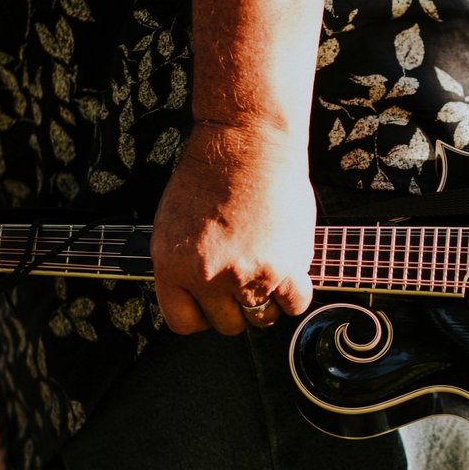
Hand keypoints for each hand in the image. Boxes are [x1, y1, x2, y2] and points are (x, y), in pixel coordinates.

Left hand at [150, 122, 315, 334]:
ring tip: (269, 274)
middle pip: (227, 324)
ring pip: (262, 319)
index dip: (204, 313)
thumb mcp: (174, 225)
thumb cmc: (211, 176)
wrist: (248, 145)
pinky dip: (295, 293)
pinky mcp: (283, 267)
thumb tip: (200, 294)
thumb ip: (184, 265)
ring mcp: (246, 275)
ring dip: (268, 302)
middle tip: (247, 280)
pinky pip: (295, 304)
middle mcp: (207, 276)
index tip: (216, 303)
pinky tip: (291, 271)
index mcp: (172, 266)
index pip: (184, 322)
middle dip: (237, 306)